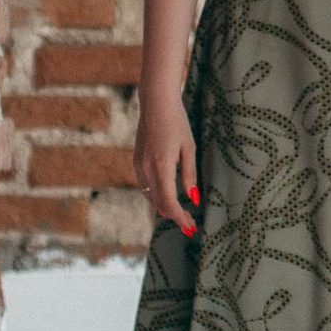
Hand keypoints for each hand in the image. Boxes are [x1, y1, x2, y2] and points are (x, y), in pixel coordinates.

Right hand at [135, 93, 200, 238]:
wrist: (156, 103)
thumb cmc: (177, 123)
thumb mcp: (189, 148)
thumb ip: (190, 175)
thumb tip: (193, 199)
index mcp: (162, 166)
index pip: (169, 202)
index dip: (180, 217)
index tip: (191, 227)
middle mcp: (146, 169)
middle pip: (159, 203)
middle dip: (174, 216)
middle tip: (189, 224)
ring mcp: (139, 165)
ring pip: (150, 196)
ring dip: (164, 207)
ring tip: (180, 214)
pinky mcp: (137, 161)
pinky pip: (145, 186)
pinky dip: (156, 196)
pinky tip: (166, 197)